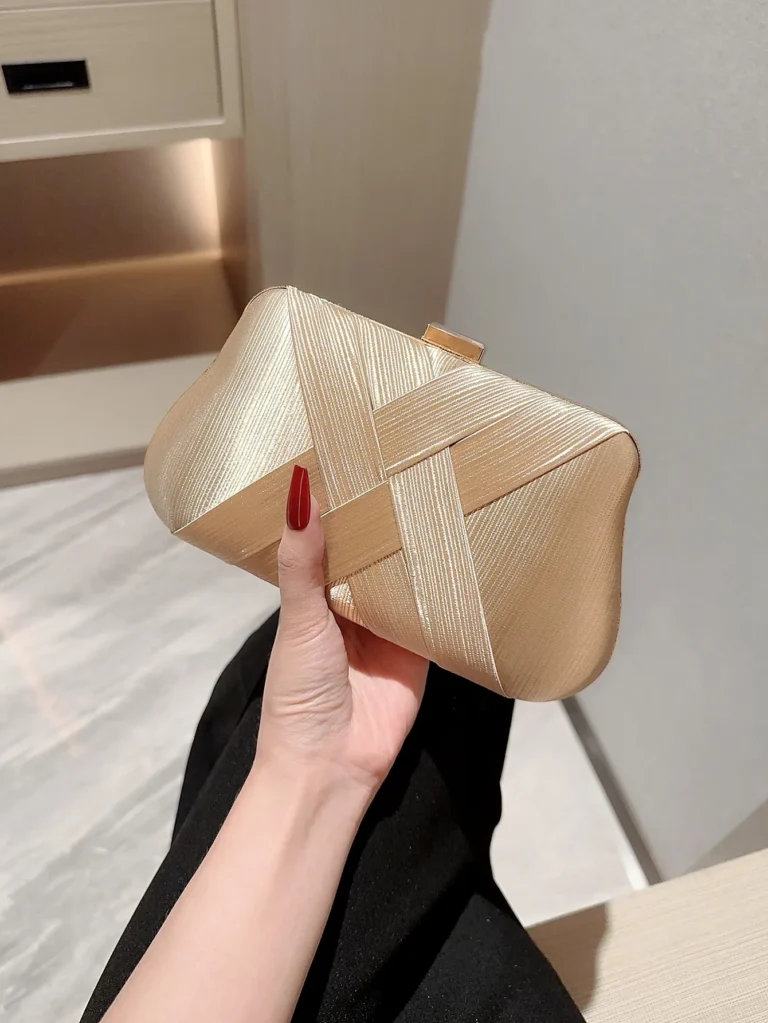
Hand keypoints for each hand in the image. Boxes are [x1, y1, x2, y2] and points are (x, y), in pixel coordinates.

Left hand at [256, 466, 427, 793]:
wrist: (331, 766)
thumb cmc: (299, 697)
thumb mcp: (298, 621)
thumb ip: (303, 563)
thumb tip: (301, 494)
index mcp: (315, 595)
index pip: (333, 536)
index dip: (343, 501)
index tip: (357, 453)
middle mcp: (352, 605)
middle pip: (375, 552)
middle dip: (388, 518)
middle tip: (411, 461)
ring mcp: (388, 626)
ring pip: (407, 576)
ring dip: (419, 547)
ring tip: (441, 489)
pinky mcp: (421, 648)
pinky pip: (437, 611)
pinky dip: (448, 588)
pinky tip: (465, 548)